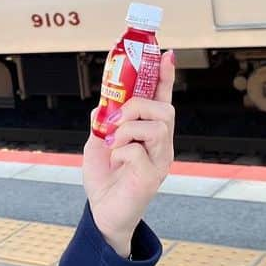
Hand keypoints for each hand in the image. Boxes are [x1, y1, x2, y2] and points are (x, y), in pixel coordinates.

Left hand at [82, 51, 175, 255]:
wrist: (102, 212)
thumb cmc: (105, 179)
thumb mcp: (98, 142)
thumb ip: (104, 121)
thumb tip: (103, 103)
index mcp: (151, 134)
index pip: (163, 99)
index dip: (165, 76)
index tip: (166, 53)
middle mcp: (162, 145)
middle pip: (165, 109)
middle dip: (137, 105)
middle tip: (116, 118)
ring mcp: (160, 161)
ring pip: (155, 126)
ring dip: (127, 129)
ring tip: (113, 143)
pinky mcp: (152, 176)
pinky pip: (138, 150)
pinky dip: (120, 150)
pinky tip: (115, 161)